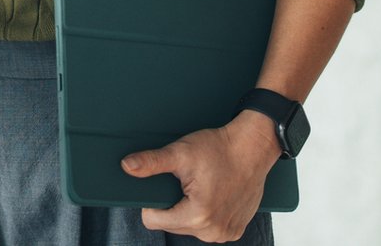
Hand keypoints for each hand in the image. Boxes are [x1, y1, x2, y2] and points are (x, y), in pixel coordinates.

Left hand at [121, 114, 280, 242]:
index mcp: (198, 216)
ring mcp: (226, 233)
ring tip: (201, 186)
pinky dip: (206, 213)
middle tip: (187, 182)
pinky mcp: (235, 230)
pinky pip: (208, 228)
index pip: (153, 221)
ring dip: (190, 210)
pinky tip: (213, 194)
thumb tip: (127, 166)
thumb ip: (152, 162)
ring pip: (189, 227)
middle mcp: (213, 232)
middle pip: (172, 225)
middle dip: (173, 204)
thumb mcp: (181, 152)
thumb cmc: (220, 148)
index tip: (166, 184)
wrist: (253, 147)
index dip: (153, 202)